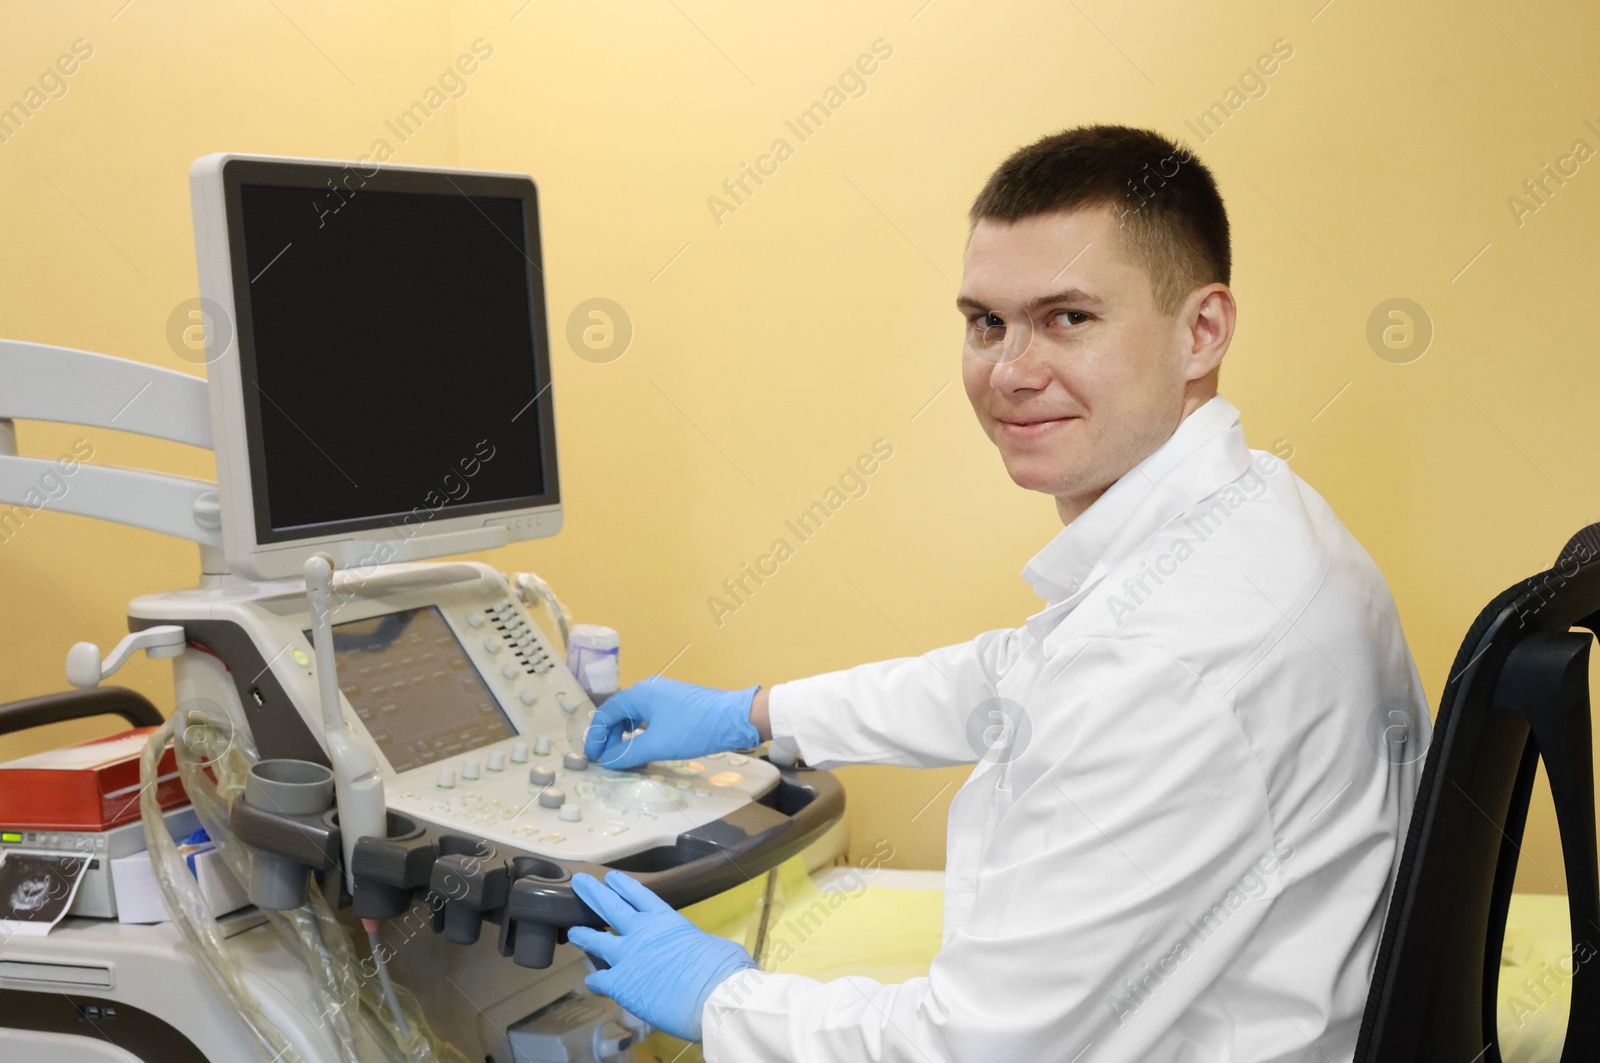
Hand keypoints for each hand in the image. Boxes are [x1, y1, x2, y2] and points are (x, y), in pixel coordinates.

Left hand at [568, 871, 756, 1042]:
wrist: (712, 996)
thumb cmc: (723, 969)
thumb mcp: (716, 946)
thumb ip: (700, 945)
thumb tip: (704, 952)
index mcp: (667, 920)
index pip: (640, 896)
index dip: (624, 885)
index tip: (611, 877)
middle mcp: (642, 933)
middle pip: (611, 907)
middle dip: (594, 893)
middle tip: (580, 883)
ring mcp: (627, 956)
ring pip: (596, 940)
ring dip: (583, 935)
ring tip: (573, 932)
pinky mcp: (619, 983)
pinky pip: (599, 979)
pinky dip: (594, 980)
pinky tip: (592, 981)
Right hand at [582, 677, 759, 769]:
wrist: (734, 719)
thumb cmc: (694, 728)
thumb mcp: (658, 744)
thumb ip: (628, 753)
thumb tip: (607, 762)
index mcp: (640, 693)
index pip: (606, 714)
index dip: (596, 737)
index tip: (592, 758)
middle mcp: (649, 691)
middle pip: (619, 714)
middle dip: (609, 738)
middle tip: (607, 761)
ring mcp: (663, 697)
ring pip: (634, 718)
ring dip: (625, 738)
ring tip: (623, 759)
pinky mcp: (676, 707)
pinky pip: (649, 720)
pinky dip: (641, 735)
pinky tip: (643, 750)